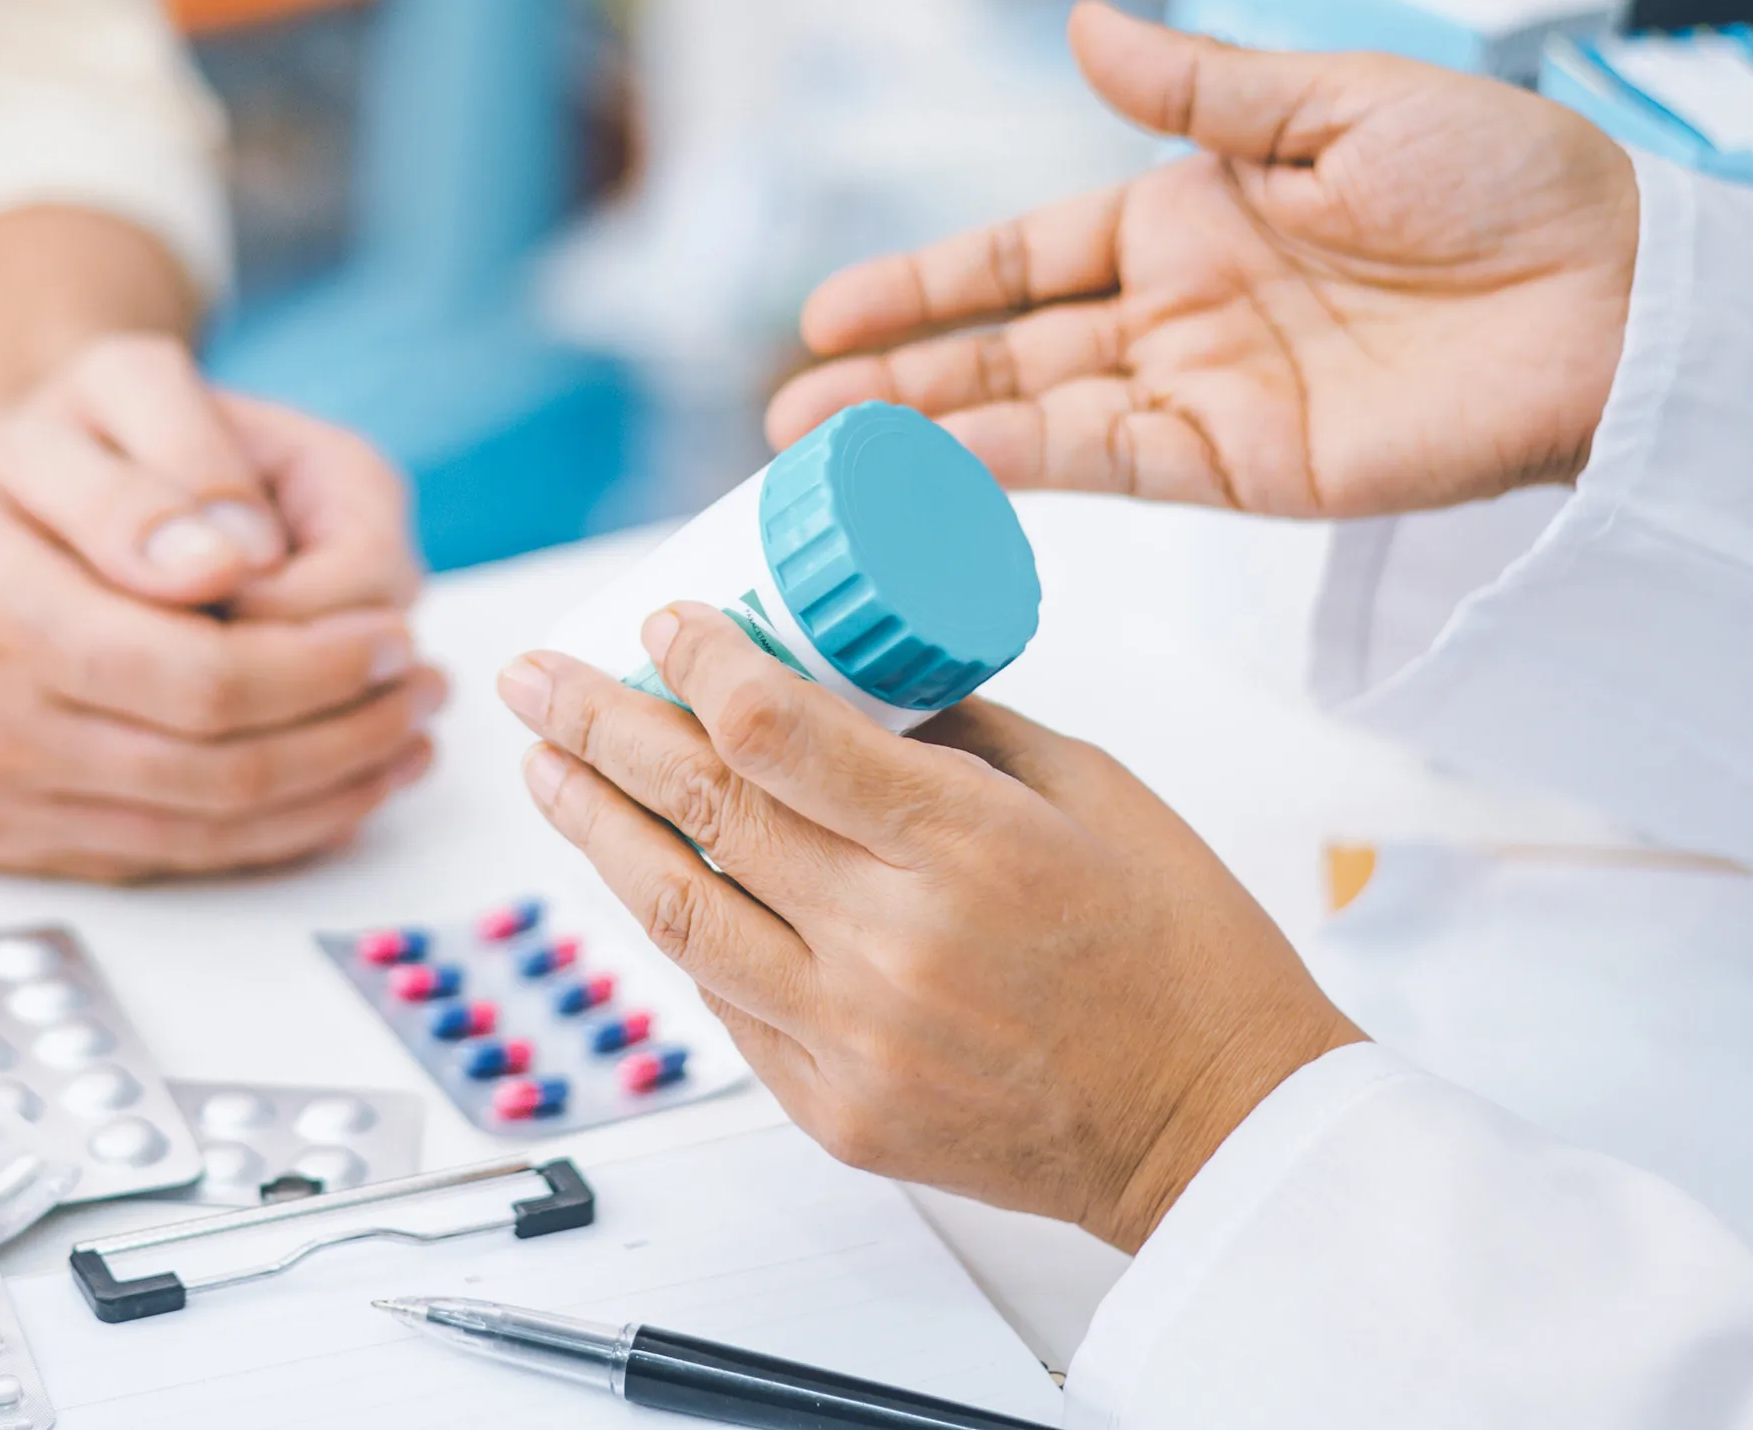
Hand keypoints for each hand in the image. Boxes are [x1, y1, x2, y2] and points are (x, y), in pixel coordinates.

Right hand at [0, 379, 436, 879]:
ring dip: (328, 796)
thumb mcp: (23, 435)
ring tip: (403, 741)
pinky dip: (258, 839)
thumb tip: (245, 558)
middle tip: (425, 688)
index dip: (326, 666)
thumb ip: (139, 484)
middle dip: (351, 735)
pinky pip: (155, 862)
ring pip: (201, 834)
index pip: (209, 677)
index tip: (398, 630)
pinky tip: (323, 794)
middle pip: (221, 770)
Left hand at [497, 604, 1360, 1252]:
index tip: (660, 622)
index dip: (697, 665)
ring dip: (595, 829)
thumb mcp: (1086, 788)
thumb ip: (953, 729)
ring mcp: (852, 1037)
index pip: (774, 731)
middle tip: (535, 677)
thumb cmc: (1175, 947)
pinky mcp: (836, 1110)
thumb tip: (841, 672)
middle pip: (701, 811)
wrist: (1218, 1130)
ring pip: (678, 913)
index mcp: (961, 843)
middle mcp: (890, 942)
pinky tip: (637, 869)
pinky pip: (724, 1001)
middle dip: (598, 728)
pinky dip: (675, 924)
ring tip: (544, 767)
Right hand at [768, 1, 1638, 515]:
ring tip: (826, 450)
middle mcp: (1180, 310)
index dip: (925, 281)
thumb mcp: (1341, 101)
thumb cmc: (1508, 181)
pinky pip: (1109, 464)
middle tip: (793, 408)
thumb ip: (1199, 88)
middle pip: (1006, 348)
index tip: (829, 309)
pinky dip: (1020, 466)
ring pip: (1036, 415)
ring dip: (931, 432)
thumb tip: (1084, 24)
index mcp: (1192, 212)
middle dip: (897, 377)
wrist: (1622, 297)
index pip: (1024, 255)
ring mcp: (1205, 392)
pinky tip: (942, 462)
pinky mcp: (1246, 465)